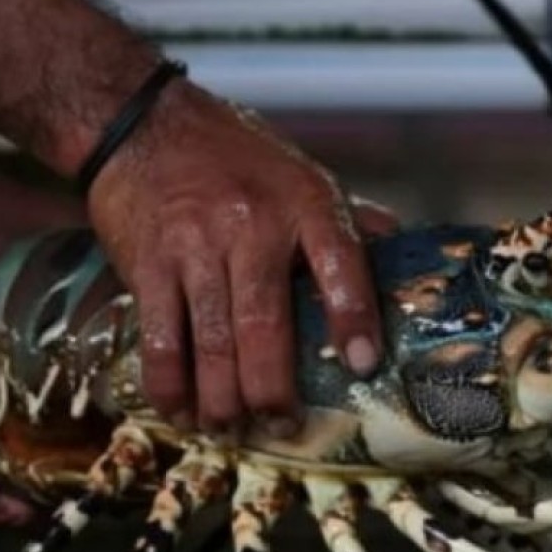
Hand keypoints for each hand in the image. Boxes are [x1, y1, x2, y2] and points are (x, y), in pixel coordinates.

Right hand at [87, 80, 396, 435]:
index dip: (354, 318)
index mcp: (305, 204)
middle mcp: (251, 226)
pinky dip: (170, 386)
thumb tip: (407, 260)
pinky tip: (182, 412)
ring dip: (222, 402)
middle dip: (273, 392)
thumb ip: (351, 223)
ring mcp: (196, 247)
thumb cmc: (236, 156)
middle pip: (265, 326)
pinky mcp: (149, 264)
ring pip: (212, 343)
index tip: (364, 365)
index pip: (341, 264)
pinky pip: (160, 339)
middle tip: (283, 427)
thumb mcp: (303, 175)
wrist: (143, 120)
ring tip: (233, 431)